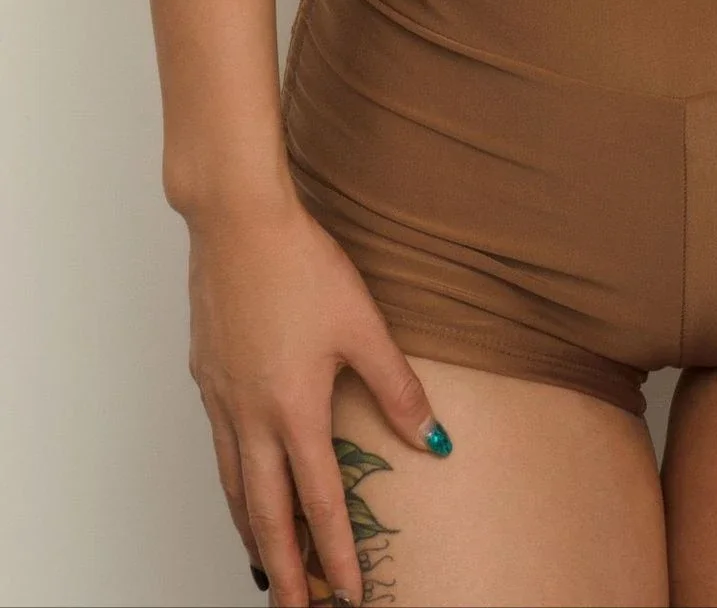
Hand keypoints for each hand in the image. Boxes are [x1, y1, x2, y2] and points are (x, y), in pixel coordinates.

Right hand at [185, 192, 445, 607]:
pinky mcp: (206, 376)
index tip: (351, 595)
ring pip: (235, 487)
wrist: (238, 223)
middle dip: (285, 571)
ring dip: (253, 533)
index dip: (336, 555)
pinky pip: (220, 450)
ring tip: (269, 566)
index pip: (318, 503)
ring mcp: (221, 399)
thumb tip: (434, 438)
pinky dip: (233, 484)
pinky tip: (243, 483)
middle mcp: (250, 416)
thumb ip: (398, 387)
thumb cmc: (302, 265)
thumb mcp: (363, 325)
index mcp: (293, 410)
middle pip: (265, 515)